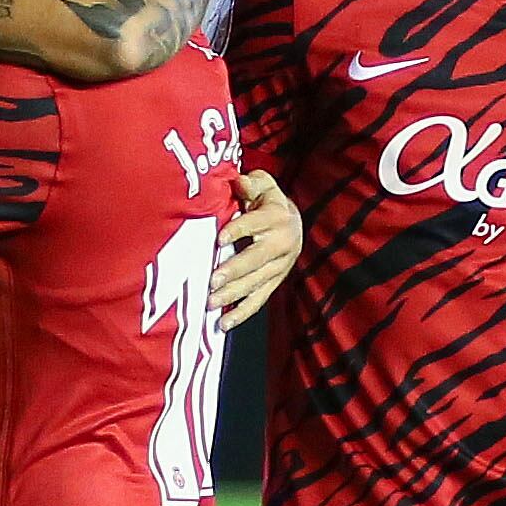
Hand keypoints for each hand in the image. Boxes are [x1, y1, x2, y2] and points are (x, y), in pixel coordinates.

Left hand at [212, 171, 301, 327]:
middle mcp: (282, 243)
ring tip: (211, 303)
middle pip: (257, 259)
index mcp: (277, 217)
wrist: (294, 222)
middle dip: (234, 270)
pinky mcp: (275, 282)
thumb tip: (238, 181)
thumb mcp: (262, 185)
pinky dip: (242, 313)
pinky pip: (259, 300)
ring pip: (257, 283)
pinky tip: (224, 324)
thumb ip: (250, 184)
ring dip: (234, 294)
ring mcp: (280, 266)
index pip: (255, 223)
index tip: (220, 238)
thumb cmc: (268, 202)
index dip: (238, 230)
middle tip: (212, 280)